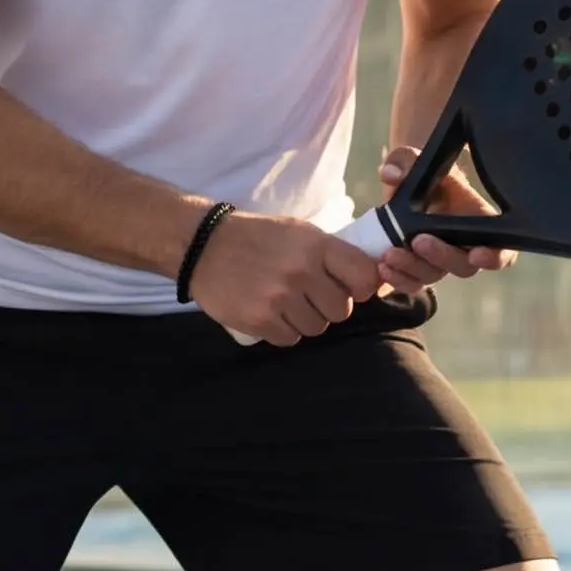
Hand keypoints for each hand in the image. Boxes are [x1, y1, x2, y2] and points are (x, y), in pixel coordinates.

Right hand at [190, 207, 394, 348]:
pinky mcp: (259, 319)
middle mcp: (301, 271)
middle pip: (341, 311)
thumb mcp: (297, 232)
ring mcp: (279, 297)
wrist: (200, 245)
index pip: (364, 278)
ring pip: (316, 328)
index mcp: (316, 245)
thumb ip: (331, 254)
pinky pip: (289, 339)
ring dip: (303, 320)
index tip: (348, 288)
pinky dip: (281, 330)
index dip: (361, 288)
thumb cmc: (255, 237)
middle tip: (306, 295)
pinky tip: (267, 312)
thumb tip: (370, 280)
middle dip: (326, 306)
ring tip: (282, 302)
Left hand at [372, 145, 512, 290]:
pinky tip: (382, 269)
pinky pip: (411, 282)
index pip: (500, 248)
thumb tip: (390, 174)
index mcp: (480, 223)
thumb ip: (406, 161)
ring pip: (433, 276)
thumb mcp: (416, 160)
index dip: (494, 257)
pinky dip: (398, 280)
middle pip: (463, 266)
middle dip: (442, 257)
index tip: (478, 255)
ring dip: (413, 270)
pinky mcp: (416, 269)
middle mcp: (464, 248)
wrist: (405, 191)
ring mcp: (440, 262)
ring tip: (389, 256)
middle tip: (419, 242)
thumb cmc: (423, 176)